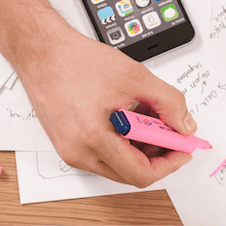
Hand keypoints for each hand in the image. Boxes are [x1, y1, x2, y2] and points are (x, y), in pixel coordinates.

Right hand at [13, 21, 196, 186]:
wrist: (41, 52)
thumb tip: (184, 125)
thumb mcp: (134, 76)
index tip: (182, 150)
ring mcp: (70, 151)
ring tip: (148, 117)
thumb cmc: (75, 61)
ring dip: (139, 148)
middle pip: (130, 173)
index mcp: (93, 138)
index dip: (169, 164)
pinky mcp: (66, 144)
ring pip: (116, 165)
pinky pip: (102, 155)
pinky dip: (122, 142)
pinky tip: (129, 118)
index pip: (141, 174)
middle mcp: (78, 152)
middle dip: (156, 155)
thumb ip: (168, 102)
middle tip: (170, 132)